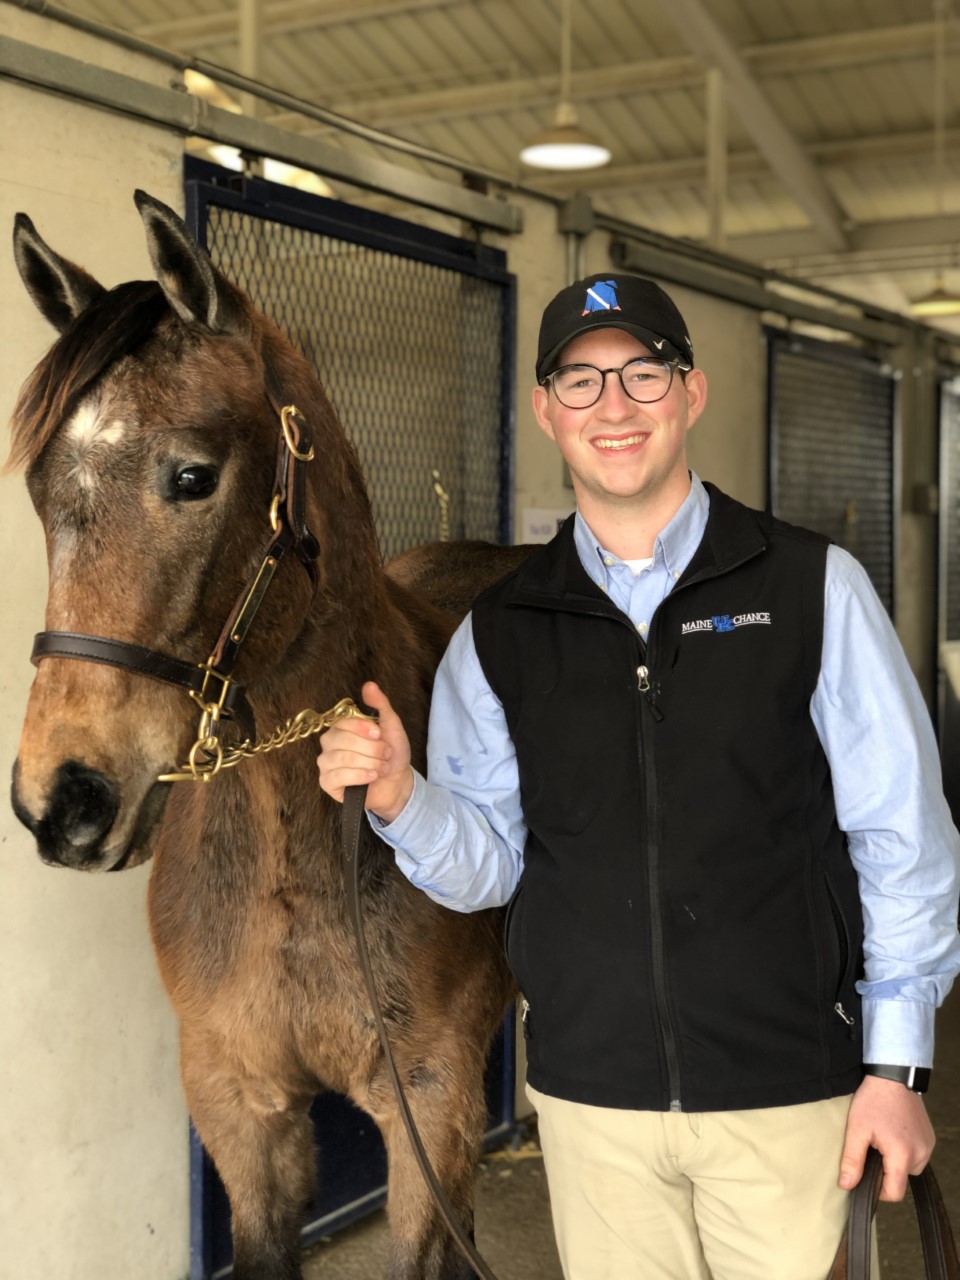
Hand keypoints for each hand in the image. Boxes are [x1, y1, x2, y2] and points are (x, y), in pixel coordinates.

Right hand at [317, 681, 413, 823]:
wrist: (396, 782)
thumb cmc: (391, 753)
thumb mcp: (391, 725)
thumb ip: (380, 705)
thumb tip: (369, 685)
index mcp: (342, 727)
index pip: (343, 721)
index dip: (362, 728)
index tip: (379, 734)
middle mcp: (330, 742)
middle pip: (343, 740)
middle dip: (371, 749)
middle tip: (386, 754)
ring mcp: (326, 762)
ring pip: (342, 758)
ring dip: (369, 763)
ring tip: (382, 767)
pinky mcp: (327, 782)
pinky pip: (338, 776)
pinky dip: (360, 776)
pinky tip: (372, 777)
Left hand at [838, 1074, 934, 1200]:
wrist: (893, 1075)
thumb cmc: (874, 1100)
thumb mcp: (857, 1129)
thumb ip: (852, 1160)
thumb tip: (847, 1185)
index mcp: (902, 1155)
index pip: (895, 1192)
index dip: (878, 1191)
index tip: (866, 1177)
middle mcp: (921, 1153)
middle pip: (901, 1179)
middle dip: (885, 1171)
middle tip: (871, 1148)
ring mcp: (928, 1146)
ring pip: (909, 1168)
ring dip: (895, 1161)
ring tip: (882, 1139)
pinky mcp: (930, 1138)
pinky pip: (916, 1155)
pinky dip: (904, 1151)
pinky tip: (893, 1134)